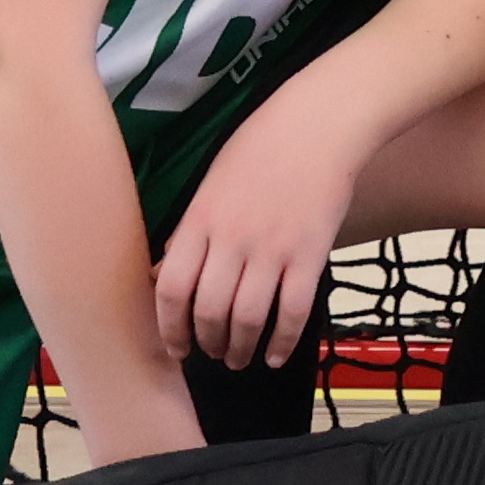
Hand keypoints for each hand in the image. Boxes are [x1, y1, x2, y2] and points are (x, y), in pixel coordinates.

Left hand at [155, 110, 358, 370]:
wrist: (319, 125)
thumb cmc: (260, 148)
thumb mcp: (210, 185)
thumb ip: (190, 233)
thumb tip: (166, 277)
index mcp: (200, 220)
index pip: (171, 289)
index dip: (169, 328)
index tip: (175, 347)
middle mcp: (231, 239)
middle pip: (208, 311)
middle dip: (207, 343)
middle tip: (211, 354)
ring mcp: (272, 248)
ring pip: (248, 319)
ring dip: (240, 348)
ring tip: (239, 359)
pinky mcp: (310, 254)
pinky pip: (294, 312)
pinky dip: (283, 342)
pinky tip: (275, 355)